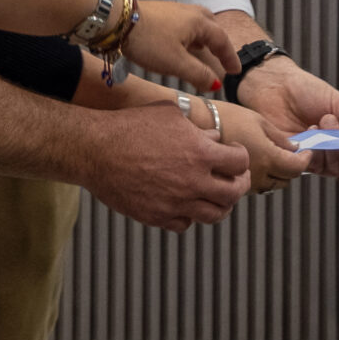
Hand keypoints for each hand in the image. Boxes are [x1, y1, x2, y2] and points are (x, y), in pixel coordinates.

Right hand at [80, 103, 250, 231]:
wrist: (96, 150)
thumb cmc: (131, 126)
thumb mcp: (170, 114)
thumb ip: (197, 128)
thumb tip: (214, 138)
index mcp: (201, 153)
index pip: (240, 162)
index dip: (241, 156)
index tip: (235, 153)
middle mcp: (193, 181)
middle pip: (234, 193)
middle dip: (240, 184)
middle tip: (236, 178)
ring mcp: (176, 203)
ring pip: (214, 215)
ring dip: (220, 204)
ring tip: (217, 195)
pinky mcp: (157, 217)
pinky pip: (185, 224)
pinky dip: (190, 216)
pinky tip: (186, 204)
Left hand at [124, 0, 239, 90]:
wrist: (117, 20)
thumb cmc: (148, 40)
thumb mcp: (176, 63)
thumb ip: (198, 74)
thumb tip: (216, 84)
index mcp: (199, 22)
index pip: (222, 40)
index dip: (230, 57)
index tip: (236, 70)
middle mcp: (190, 12)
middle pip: (212, 27)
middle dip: (219, 43)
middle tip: (223, 58)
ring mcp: (175, 10)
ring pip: (198, 24)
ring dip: (204, 38)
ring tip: (204, 51)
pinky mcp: (162, 13)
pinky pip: (184, 24)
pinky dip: (190, 35)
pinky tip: (181, 44)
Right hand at [214, 101, 311, 192]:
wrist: (197, 125)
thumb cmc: (226, 117)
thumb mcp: (259, 121)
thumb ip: (280, 138)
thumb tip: (296, 148)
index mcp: (267, 157)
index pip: (297, 168)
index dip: (305, 159)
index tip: (306, 151)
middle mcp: (257, 175)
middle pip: (286, 180)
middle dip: (291, 167)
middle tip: (287, 151)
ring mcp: (243, 183)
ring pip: (271, 186)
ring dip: (275, 174)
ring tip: (267, 156)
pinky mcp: (233, 185)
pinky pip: (254, 188)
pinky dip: (260, 179)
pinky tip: (252, 163)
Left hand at [234, 59, 338, 191]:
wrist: (275, 85)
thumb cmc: (306, 91)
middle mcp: (336, 155)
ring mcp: (317, 160)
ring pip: (335, 172)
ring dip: (333, 149)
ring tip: (323, 121)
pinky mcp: (297, 162)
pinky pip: (311, 167)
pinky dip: (313, 150)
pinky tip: (308, 131)